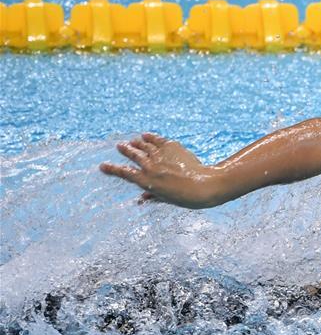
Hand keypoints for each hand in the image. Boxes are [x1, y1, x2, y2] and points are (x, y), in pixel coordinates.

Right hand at [100, 133, 218, 208]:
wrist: (204, 185)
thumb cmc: (186, 197)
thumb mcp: (167, 199)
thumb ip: (153, 196)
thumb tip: (141, 199)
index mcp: (146, 181)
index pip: (125, 174)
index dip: (113, 169)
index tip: (103, 166)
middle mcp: (150, 166)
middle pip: (133, 155)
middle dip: (125, 150)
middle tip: (120, 146)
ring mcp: (160, 155)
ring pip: (144, 145)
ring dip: (137, 143)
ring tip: (133, 141)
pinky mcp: (171, 147)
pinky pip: (157, 139)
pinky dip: (151, 137)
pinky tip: (147, 135)